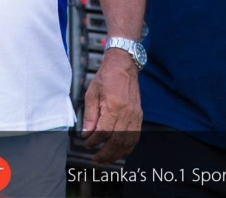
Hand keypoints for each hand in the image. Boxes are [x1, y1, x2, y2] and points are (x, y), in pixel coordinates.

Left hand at [80, 49, 141, 163]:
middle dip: (105, 153)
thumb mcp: (92, 94)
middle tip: (95, 159)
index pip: (103, 132)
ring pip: (127, 142)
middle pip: (117, 141)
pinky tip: (120, 152)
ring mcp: (135, 115)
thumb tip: (86, 134)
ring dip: (117, 154)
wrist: (123, 66)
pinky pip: (135, 137)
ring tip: (106, 159)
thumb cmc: (106, 77)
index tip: (86, 143)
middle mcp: (127, 113)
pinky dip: (127, 147)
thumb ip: (90, 116)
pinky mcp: (139, 116)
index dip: (94, 141)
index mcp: (113, 106)